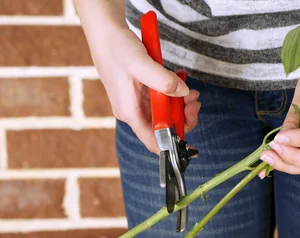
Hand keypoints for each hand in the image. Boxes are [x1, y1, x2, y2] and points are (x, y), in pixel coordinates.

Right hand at [76, 0, 200, 153]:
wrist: (105, 32)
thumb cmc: (116, 48)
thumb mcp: (141, 63)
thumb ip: (163, 81)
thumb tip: (183, 93)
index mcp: (130, 112)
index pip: (154, 141)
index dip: (174, 144)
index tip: (191, 139)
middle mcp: (133, 112)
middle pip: (164, 127)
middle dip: (183, 116)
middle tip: (194, 100)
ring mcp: (136, 103)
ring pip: (165, 112)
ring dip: (181, 103)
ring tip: (190, 89)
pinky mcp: (140, 93)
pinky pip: (162, 99)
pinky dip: (173, 91)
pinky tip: (179, 78)